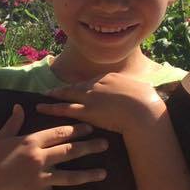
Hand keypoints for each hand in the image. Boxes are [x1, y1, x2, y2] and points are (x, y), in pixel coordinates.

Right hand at [0, 104, 107, 189]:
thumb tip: (19, 107)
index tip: (90, 127)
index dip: (76, 129)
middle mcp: (39, 158)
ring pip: (70, 176)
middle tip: (106, 144)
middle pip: (70, 151)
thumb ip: (13, 123)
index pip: (59, 133)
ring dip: (88, 174)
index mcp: (31, 142)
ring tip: (103, 173)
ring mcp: (40, 177)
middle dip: (90, 147)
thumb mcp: (0, 138)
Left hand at [38, 73, 165, 135]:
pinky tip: (41, 107)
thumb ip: (136, 90)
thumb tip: (143, 90)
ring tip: (44, 96)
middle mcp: (97, 84)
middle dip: (65, 88)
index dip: (83, 85)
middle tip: (52, 89)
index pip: (92, 81)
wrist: (144, 111)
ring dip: (54, 95)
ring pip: (67, 95)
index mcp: (110, 78)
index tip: (77, 87)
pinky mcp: (86, 111)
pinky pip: (64, 109)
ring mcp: (90, 97)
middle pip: (77, 85)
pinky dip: (51, 108)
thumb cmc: (148, 102)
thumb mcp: (142, 89)